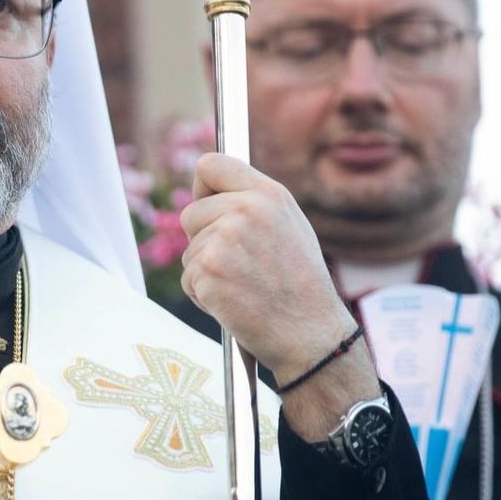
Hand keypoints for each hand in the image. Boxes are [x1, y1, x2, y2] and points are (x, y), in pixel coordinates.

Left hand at [180, 153, 381, 437]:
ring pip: (189, 250)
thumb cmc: (301, 284)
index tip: (207, 205)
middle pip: (190, 213)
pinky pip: (188, 278)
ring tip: (244, 286)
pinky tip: (235, 302)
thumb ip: (253, 204)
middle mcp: (245, 210)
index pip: (210, 165)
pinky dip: (204, 295)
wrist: (311, 334)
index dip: (203, 188)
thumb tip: (211, 191)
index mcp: (267, 194)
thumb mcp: (289, 227)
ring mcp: (224, 240)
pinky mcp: (208, 271)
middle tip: (237, 265)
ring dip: (206, 272)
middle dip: (203, 240)